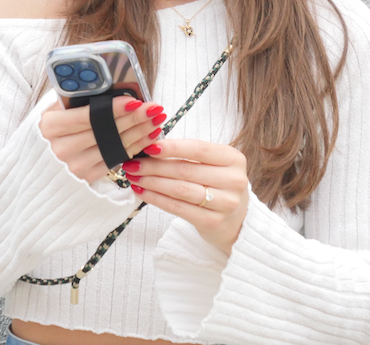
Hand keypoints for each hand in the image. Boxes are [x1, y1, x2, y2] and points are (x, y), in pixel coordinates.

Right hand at [39, 97, 165, 182]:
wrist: (37, 169)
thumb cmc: (49, 133)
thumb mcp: (53, 112)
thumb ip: (73, 99)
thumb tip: (102, 84)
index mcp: (50, 127)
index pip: (88, 116)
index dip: (114, 109)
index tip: (135, 100)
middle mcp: (61, 149)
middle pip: (106, 131)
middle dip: (135, 118)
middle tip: (154, 107)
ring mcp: (74, 166)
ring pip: (116, 145)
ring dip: (140, 132)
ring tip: (157, 119)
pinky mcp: (87, 178)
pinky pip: (117, 158)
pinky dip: (136, 146)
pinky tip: (149, 135)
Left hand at [121, 139, 248, 254]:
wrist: (237, 221)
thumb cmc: (218, 185)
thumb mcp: (213, 164)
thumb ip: (189, 154)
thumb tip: (151, 146)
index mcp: (233, 159)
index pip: (198, 149)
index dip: (171, 147)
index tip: (148, 146)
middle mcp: (234, 180)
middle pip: (186, 170)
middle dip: (154, 166)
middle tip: (132, 163)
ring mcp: (226, 203)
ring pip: (180, 189)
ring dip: (152, 182)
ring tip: (134, 177)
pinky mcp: (213, 222)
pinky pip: (178, 208)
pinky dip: (157, 199)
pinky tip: (143, 192)